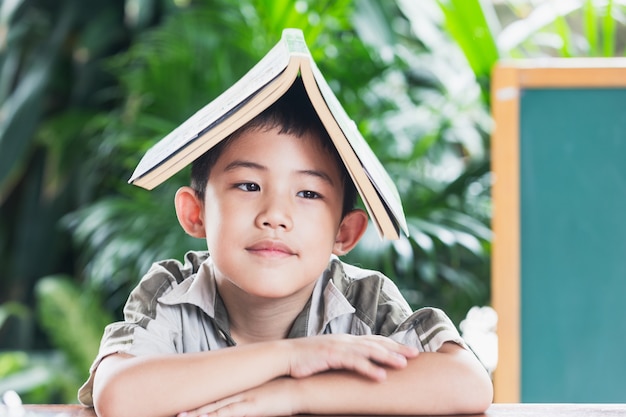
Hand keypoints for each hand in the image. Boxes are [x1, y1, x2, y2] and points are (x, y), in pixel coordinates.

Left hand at [176, 378, 295, 416]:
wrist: (298, 388)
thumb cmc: (283, 392)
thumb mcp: (263, 393)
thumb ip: (251, 397)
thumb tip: (244, 402)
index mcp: (239, 388)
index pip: (213, 396)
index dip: (196, 402)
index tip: (180, 406)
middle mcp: (237, 392)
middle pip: (209, 401)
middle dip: (190, 409)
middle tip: (173, 412)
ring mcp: (243, 399)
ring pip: (214, 409)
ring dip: (196, 415)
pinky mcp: (251, 407)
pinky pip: (230, 414)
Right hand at [285, 334, 418, 381]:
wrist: (284, 356)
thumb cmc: (306, 359)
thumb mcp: (329, 356)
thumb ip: (345, 357)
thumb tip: (359, 364)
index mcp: (346, 340)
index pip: (375, 340)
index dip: (393, 344)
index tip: (409, 349)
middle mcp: (345, 340)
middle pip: (376, 342)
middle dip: (397, 348)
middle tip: (416, 354)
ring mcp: (338, 347)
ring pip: (369, 351)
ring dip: (388, 357)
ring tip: (404, 364)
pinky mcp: (331, 356)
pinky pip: (353, 363)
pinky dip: (369, 369)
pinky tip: (381, 376)